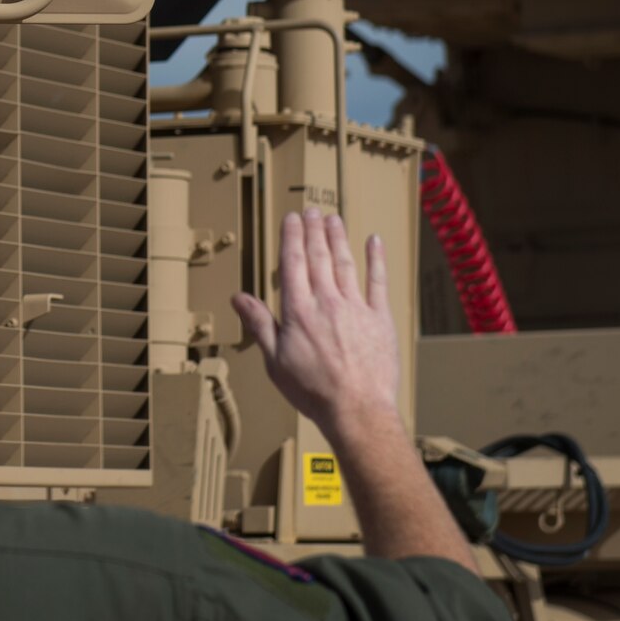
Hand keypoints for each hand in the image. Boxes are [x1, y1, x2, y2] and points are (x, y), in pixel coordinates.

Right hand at [231, 208, 399, 442]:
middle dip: (313, 230)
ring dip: (338, 238)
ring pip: (345, 263)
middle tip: (311, 211)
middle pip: (319, 257)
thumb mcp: (275, 360)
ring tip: (333, 219)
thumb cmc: (313, 391)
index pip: (293, 264)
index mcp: (298, 311)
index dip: (292, 238)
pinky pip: (378, 282)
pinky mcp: (380, 319)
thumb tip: (239, 298)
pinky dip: (376, 260)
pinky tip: (374, 241)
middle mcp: (327, 302)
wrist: (357, 409)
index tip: (291, 219)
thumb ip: (259, 323)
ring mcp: (356, 308)